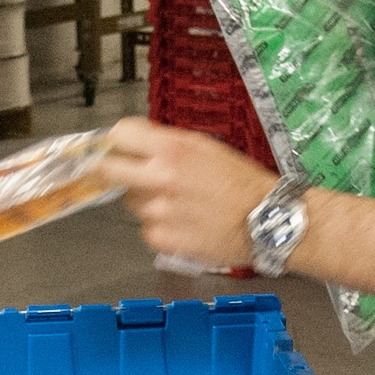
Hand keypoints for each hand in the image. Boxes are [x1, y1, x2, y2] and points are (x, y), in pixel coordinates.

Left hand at [101, 116, 277, 268]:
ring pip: (131, 202)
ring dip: (146, 201)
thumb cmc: (240, 180)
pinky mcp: (161, 240)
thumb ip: (167, 142)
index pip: (119, 134)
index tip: (120, 147)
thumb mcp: (205, 146)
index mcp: (171, 150)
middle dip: (111, 169)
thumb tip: (134, 141)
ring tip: (178, 203)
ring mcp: (158, 212)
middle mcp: (159, 179)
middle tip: (126, 173)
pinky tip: (184, 224)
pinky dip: (159, 226)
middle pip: (107, 170)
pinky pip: (146, 228)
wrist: (266, 221)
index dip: (118, 140)